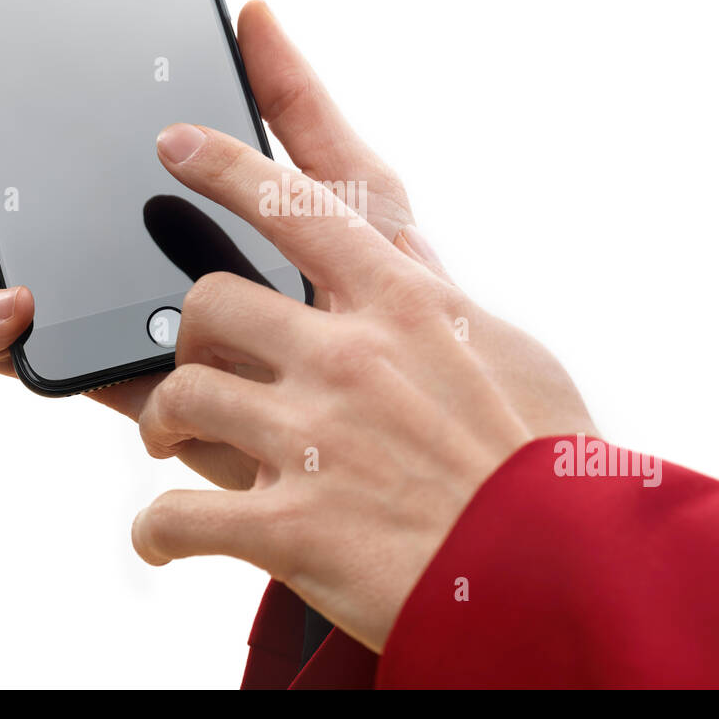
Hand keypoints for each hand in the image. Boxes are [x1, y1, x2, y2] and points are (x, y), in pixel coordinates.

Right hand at [0, 1, 430, 487]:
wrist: (421, 421)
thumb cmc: (399, 302)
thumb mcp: (354, 191)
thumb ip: (299, 111)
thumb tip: (252, 10)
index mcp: (198, 207)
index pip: (99, 138)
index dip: (33, 93)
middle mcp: (154, 259)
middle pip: (41, 192)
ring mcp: (135, 322)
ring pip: (25, 262)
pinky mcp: (134, 389)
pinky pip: (48, 359)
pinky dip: (4, 331)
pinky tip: (11, 295)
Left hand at [131, 124, 594, 651]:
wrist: (561, 576)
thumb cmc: (545, 465)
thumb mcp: (511, 353)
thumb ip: (442, 300)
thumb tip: (407, 252)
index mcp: (404, 306)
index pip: (295, 204)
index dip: (225, 163)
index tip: (175, 142)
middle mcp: (350, 359)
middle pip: (210, 301)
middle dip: (187, 333)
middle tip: (192, 363)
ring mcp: (315, 440)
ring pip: (182, 396)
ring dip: (162, 425)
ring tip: (170, 446)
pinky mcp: (290, 527)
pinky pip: (176, 516)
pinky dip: (157, 531)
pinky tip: (164, 538)